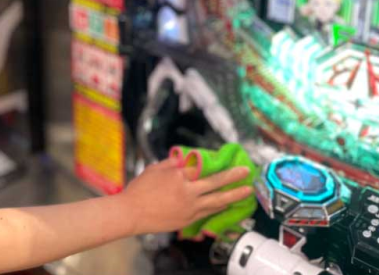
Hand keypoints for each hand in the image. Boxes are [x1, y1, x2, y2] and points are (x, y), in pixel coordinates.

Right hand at [119, 156, 251, 235]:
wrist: (132, 213)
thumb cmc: (140, 189)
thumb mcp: (154, 169)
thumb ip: (171, 163)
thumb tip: (184, 159)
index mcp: (179, 175)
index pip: (202, 167)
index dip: (214, 163)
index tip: (227, 159)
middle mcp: (188, 191)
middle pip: (215, 183)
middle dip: (233, 177)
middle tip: (247, 172)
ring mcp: (190, 207)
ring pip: (217, 201)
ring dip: (234, 195)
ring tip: (246, 191)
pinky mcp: (188, 219)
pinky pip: (208, 212)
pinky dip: (219, 207)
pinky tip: (227, 204)